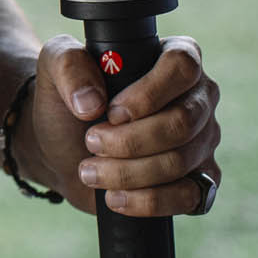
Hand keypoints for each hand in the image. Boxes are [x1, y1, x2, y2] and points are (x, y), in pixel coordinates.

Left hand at [23, 35, 220, 217]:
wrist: (62, 148)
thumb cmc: (68, 100)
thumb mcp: (54, 65)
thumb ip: (68, 64)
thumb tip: (92, 102)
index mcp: (175, 56)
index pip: (182, 66)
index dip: (148, 93)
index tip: (111, 111)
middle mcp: (198, 97)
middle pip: (183, 121)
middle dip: (129, 140)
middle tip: (91, 141)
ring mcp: (203, 141)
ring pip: (180, 161)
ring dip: (127, 172)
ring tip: (91, 170)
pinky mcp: (199, 181)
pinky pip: (187, 197)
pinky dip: (146, 201)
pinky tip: (115, 196)